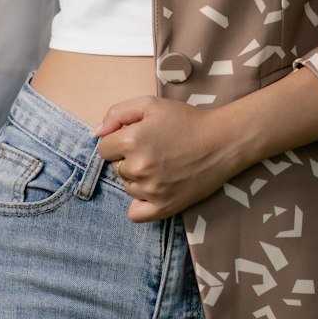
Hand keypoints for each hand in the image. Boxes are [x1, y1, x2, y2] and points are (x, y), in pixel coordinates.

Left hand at [92, 97, 234, 222]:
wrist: (222, 142)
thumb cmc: (186, 120)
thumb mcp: (150, 104)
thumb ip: (117, 113)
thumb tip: (96, 132)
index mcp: (131, 140)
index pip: (104, 149)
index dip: (119, 141)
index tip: (138, 138)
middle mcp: (138, 167)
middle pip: (116, 168)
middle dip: (128, 159)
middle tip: (154, 151)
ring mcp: (151, 190)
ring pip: (128, 187)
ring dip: (138, 179)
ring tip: (162, 166)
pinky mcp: (165, 206)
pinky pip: (136, 214)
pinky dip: (139, 204)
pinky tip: (151, 192)